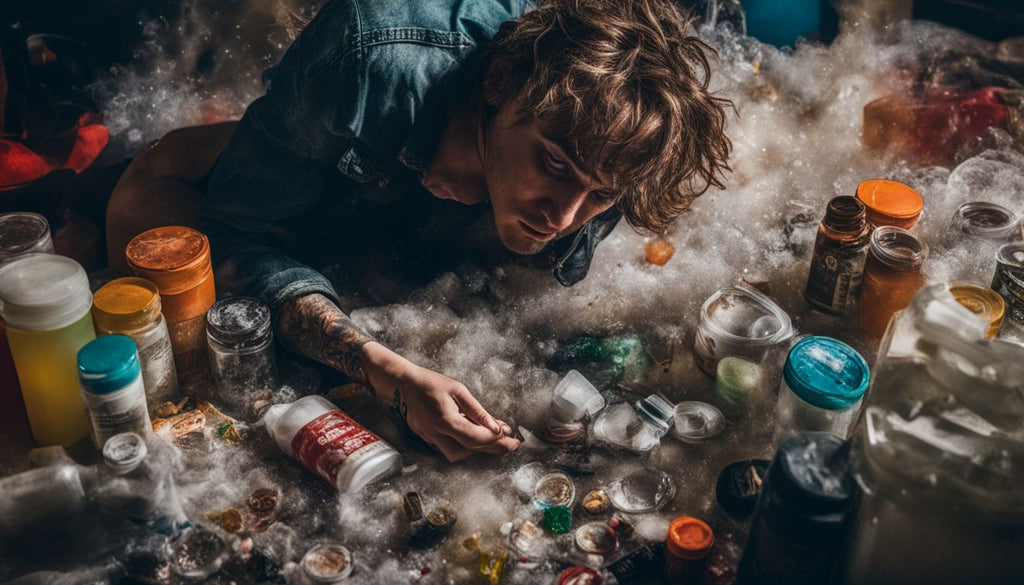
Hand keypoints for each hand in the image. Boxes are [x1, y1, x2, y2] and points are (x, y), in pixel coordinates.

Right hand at [364, 344, 519, 461]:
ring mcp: (430, 438)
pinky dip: (465, 446)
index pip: (476, 438)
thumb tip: (496, 427)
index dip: (496, 439)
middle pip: (469, 451)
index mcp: (446, 421)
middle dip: (493, 449)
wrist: (403, 384)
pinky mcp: (427, 438)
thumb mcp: (458, 390)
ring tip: (494, 441)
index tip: (511, 436)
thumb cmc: (430, 383)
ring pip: (458, 455)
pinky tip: (475, 438)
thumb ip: (478, 411)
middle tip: (511, 444)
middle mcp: (437, 434)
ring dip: (477, 450)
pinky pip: (449, 448)